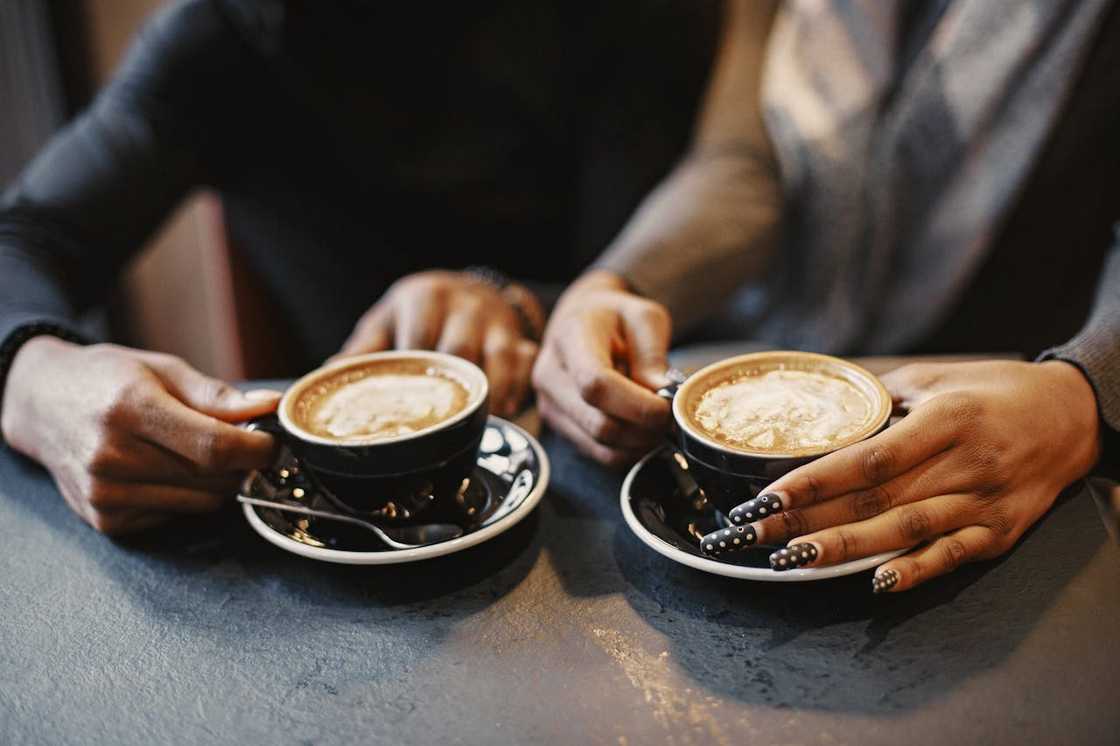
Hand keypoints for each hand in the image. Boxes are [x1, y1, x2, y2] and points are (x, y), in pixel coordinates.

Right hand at [0, 337, 279, 534]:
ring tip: (194, 452)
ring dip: (216, 482)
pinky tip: (163, 469)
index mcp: (130, 410)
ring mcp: (105, 493)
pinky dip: (185, 496)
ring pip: (201, 502)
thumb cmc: (106, 380)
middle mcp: (111, 456)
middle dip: (241, 464)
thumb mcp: (162, 370)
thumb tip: (270, 407)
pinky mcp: (106, 520)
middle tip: (240, 443)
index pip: (214, 447)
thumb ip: (217, 395)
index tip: (273, 443)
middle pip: (212, 478)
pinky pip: (175, 515)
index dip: (256, 450)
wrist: (41, 404)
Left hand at [335, 270, 539, 416]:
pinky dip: (518, 387)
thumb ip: (362, 349)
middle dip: (452, 388)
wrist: (470, 290)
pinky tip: (505, 410)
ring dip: (490, 392)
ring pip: (499, 357)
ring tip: (481, 421)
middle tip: (439, 424)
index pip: (417, 339)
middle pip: (460, 351)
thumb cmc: (420, 313)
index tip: (402, 407)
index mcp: (424, 298)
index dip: (411, 373)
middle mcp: (464, 305)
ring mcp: (496, 321)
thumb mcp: (387, 321)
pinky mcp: (520, 336)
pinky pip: (525, 363)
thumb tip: (321, 378)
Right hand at [532, 270, 671, 466]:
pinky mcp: (557, 425)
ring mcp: (549, 403)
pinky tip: (641, 430)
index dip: (636, 405)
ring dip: (638, 443)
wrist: (582, 320)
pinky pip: (596, 453)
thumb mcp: (644, 317)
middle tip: (671, 418)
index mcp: (570, 337)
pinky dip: (626, 451)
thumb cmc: (615, 317)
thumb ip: (652, 354)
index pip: (595, 384)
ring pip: (598, 445)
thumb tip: (662, 394)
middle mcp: (550, 374)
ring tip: (658, 423)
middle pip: (598, 423)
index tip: (667, 407)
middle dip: (643, 429)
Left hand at [722, 360, 1100, 590]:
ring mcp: (983, 503)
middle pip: (872, 500)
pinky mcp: (999, 534)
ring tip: (793, 559)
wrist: (1076, 416)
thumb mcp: (937, 379)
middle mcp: (964, 464)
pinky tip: (877, 582)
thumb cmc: (996, 391)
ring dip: (843, 549)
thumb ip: (881, 397)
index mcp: (945, 420)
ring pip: (903, 531)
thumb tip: (823, 410)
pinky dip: (914, 571)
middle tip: (754, 535)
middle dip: (806, 520)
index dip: (812, 481)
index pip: (867, 459)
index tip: (766, 497)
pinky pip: (950, 556)